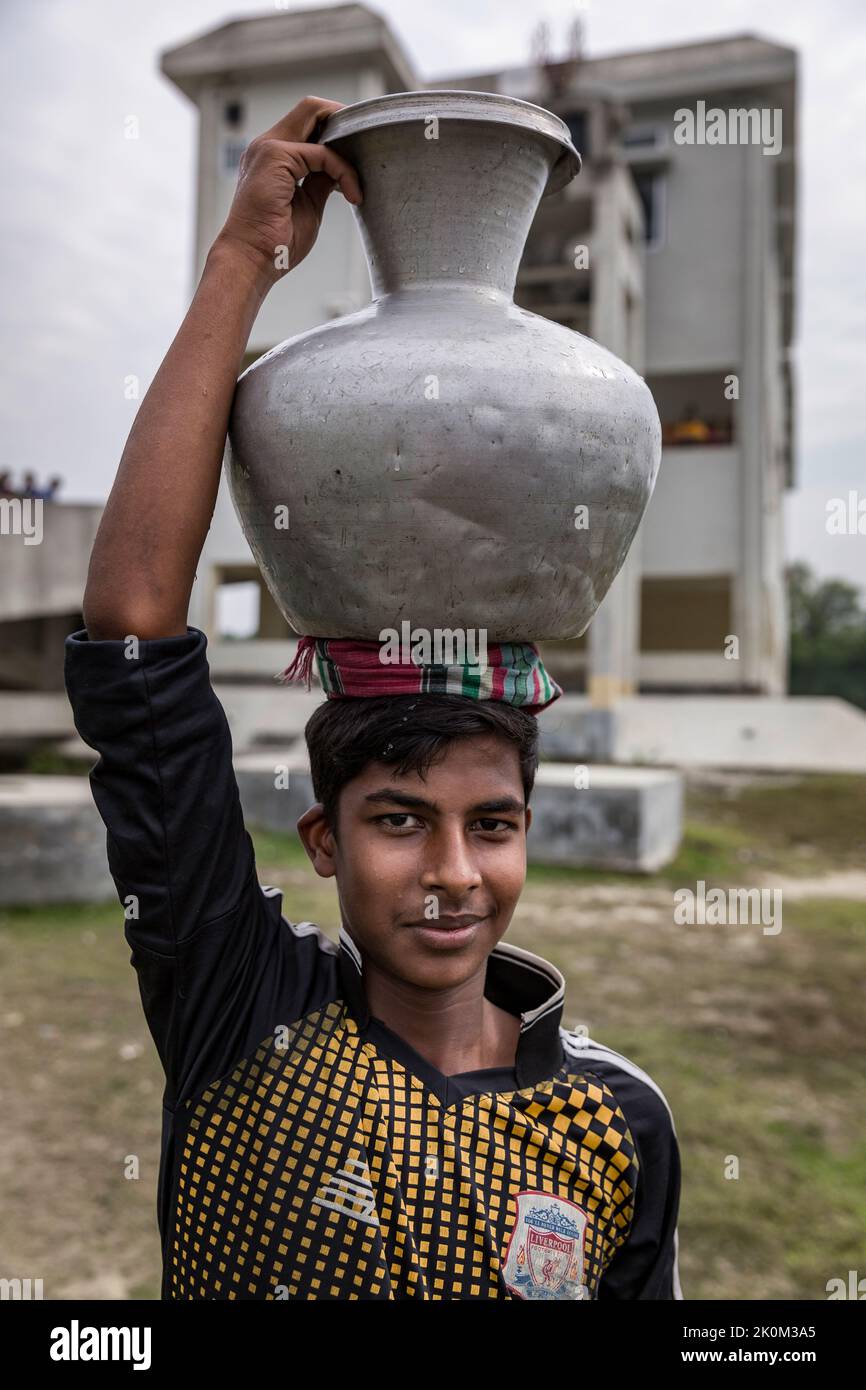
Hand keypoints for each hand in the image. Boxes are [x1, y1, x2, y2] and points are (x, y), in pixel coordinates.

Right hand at [211, 95, 361, 287]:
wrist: (251, 261)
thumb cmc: (275, 244)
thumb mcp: (308, 204)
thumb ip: (321, 180)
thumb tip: (340, 168)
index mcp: (272, 157)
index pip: (308, 123)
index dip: (336, 132)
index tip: (358, 155)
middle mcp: (267, 145)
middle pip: (312, 108)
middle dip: (344, 122)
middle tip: (366, 148)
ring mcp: (269, 147)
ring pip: (316, 115)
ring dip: (345, 141)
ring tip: (357, 175)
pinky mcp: (275, 157)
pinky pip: (322, 153)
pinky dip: (343, 170)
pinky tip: (352, 194)